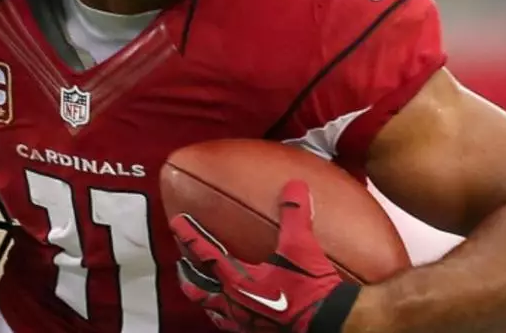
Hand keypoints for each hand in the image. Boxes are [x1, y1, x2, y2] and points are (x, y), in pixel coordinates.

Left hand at [169, 180, 360, 332]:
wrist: (330, 321)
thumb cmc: (310, 287)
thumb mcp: (302, 246)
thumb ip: (295, 214)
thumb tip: (295, 186)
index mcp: (238, 280)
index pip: (204, 253)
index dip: (189, 235)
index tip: (176, 222)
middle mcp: (235, 303)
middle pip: (198, 289)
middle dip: (187, 275)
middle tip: (181, 263)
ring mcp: (244, 322)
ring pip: (212, 310)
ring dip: (204, 298)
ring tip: (202, 291)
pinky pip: (231, 326)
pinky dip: (225, 316)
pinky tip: (233, 313)